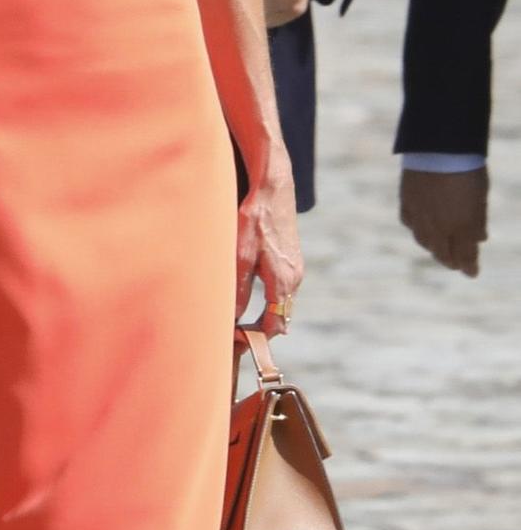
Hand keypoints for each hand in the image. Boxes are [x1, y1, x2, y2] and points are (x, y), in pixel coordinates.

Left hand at [237, 166, 303, 336]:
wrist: (273, 187)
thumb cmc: (255, 218)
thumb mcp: (241, 255)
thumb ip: (238, 289)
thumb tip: (233, 317)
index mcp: (283, 281)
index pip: (274, 324)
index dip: (256, 338)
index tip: (237, 342)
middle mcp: (294, 278)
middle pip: (279, 316)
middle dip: (259, 329)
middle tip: (235, 335)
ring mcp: (295, 268)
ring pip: (281, 303)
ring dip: (264, 314)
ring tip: (238, 320)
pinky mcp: (291, 259)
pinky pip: (281, 289)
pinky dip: (268, 299)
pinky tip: (249, 296)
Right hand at [400, 166, 487, 276]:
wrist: (438, 147)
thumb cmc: (467, 169)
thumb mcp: (480, 197)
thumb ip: (478, 221)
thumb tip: (481, 239)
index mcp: (462, 227)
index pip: (465, 255)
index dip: (469, 266)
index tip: (472, 273)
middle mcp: (439, 227)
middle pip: (442, 253)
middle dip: (450, 260)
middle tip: (455, 265)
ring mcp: (421, 215)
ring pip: (424, 241)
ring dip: (433, 248)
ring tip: (437, 249)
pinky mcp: (407, 202)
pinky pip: (410, 223)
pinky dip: (417, 230)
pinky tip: (421, 229)